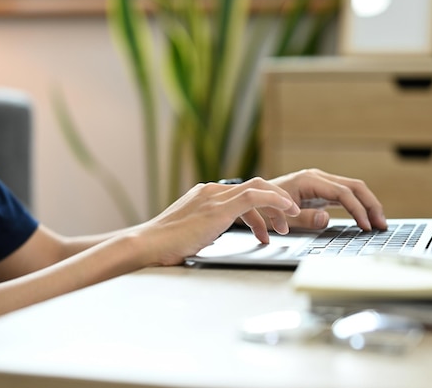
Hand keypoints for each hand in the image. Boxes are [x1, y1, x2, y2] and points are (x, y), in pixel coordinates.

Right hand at [136, 177, 300, 265]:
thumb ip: (207, 228)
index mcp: (205, 194)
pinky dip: (274, 201)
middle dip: (275, 203)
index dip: (261, 208)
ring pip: (258, 189)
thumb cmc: (165, 245)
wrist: (146, 244)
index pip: (242, 194)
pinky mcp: (218, 208)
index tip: (270, 225)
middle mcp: (211, 191)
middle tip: (284, 225)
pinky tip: (285, 211)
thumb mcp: (192, 232)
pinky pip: (254, 196)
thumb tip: (217, 238)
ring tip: (285, 228)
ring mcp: (214, 197)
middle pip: (254, 187)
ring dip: (278, 206)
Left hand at [268, 168, 386, 230]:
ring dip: (367, 204)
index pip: (342, 193)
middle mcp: (318, 178)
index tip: (366, 226)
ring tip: (379, 223)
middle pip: (354, 186)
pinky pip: (345, 195)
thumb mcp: (281, 217)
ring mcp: (321, 183)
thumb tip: (327, 219)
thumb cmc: (264, 208)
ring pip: (353, 189)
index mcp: (309, 181)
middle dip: (370, 205)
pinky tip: (366, 218)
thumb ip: (304, 218)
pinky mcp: (321, 190)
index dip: (357, 209)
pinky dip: (358, 205)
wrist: (253, 198)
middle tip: (382, 225)